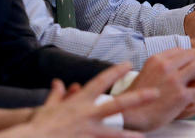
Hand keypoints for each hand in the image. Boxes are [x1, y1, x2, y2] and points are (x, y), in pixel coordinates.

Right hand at [0, 65, 155, 137]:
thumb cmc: (39, 124)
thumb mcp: (48, 106)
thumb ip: (57, 95)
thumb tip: (58, 83)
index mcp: (80, 101)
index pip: (101, 81)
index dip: (115, 71)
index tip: (128, 63)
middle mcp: (87, 114)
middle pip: (117, 104)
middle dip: (137, 98)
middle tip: (155, 93)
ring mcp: (88, 131)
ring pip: (114, 132)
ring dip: (130, 134)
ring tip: (145, 135)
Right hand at [121, 48, 194, 130]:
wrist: (130, 115)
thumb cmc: (138, 96)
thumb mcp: (147, 71)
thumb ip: (162, 65)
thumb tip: (177, 61)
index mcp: (157, 59)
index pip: (181, 50)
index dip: (188, 58)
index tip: (189, 65)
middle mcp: (166, 67)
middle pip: (193, 55)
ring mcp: (174, 81)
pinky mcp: (180, 96)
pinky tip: (190, 100)